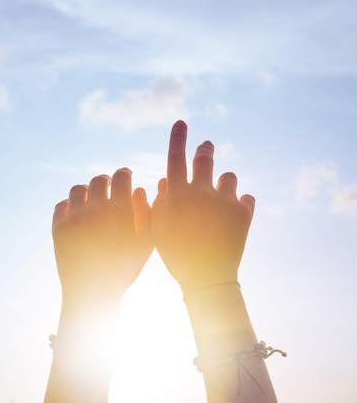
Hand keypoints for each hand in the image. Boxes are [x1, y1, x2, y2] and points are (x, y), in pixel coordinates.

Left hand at [52, 168, 152, 302]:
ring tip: (91, 197)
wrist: (92, 292)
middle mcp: (95, 210)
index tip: (125, 175)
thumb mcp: (145, 243)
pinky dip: (70, 205)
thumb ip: (146, 213)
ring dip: (87, 190)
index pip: (121, 177)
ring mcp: (74, 218)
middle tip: (108, 184)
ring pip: (78, 189)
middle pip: (98, 180)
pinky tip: (77, 210)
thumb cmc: (124, 269)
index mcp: (119, 211)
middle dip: (106, 180)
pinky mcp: (57, 228)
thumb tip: (139, 189)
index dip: (124, 173)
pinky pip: (61, 205)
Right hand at [152, 120, 255, 292]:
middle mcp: (201, 192)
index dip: (178, 138)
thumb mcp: (156, 231)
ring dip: (223, 183)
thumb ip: (157, 203)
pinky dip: (240, 203)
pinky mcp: (245, 212)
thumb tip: (164, 179)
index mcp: (177, 196)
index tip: (181, 122)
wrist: (208, 279)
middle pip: (205, 159)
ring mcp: (224, 201)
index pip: (175, 157)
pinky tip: (232, 216)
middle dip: (205, 150)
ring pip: (228, 177)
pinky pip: (246, 196)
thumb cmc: (175, 255)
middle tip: (206, 147)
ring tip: (219, 198)